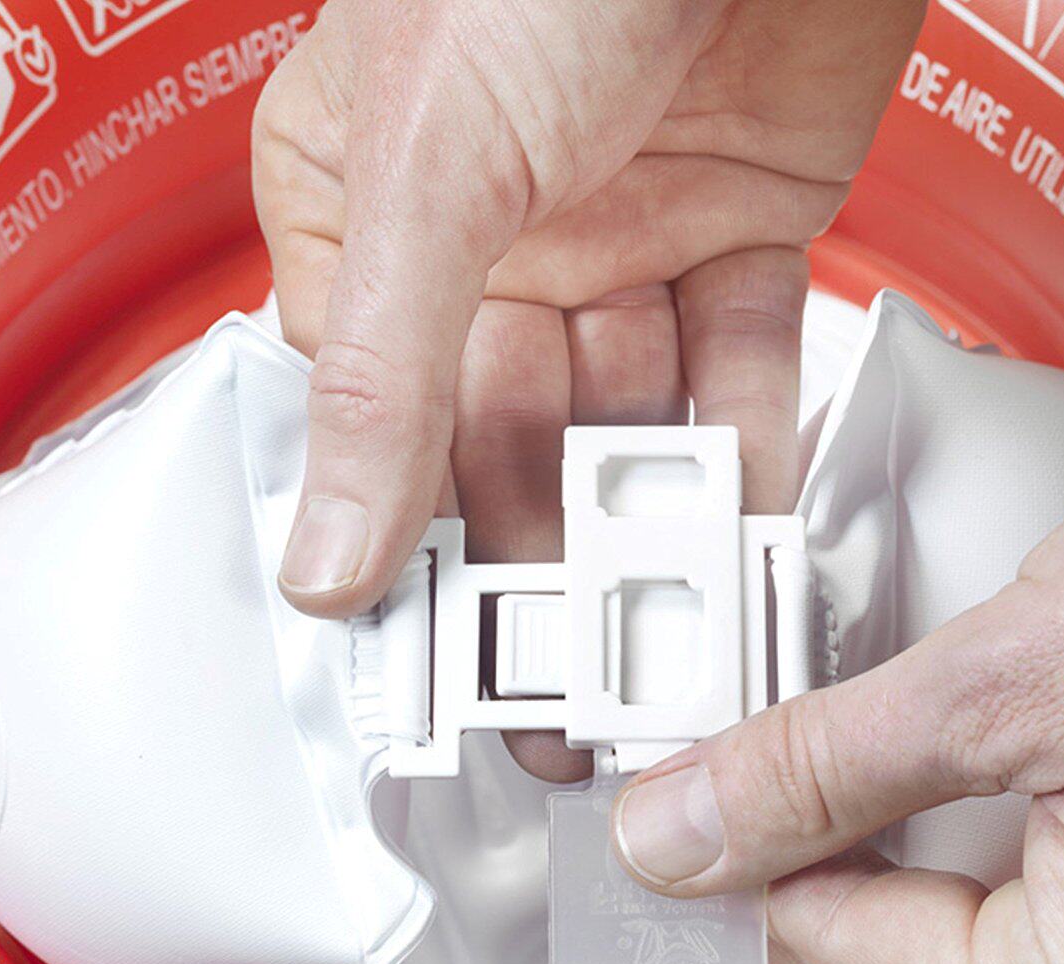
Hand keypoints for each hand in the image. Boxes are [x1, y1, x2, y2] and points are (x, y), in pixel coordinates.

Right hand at [254, 0, 921, 776]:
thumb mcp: (432, 165)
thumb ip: (379, 371)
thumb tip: (320, 547)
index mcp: (372, 209)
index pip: (373, 413)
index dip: (403, 540)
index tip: (434, 661)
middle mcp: (495, 235)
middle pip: (505, 439)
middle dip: (537, 569)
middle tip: (555, 698)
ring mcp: (624, 236)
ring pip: (627, 420)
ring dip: (645, 529)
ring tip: (658, 648)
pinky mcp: (743, 226)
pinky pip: (736, 368)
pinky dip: (741, 451)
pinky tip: (737, 538)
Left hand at [610, 374, 1063, 963]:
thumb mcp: (1001, 677)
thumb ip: (818, 770)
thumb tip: (680, 834)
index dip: (753, 871)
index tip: (699, 799)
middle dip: (815, 903)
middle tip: (752, 799)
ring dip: (891, 881)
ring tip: (842, 774)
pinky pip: (1054, 918)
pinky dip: (972, 859)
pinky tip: (945, 776)